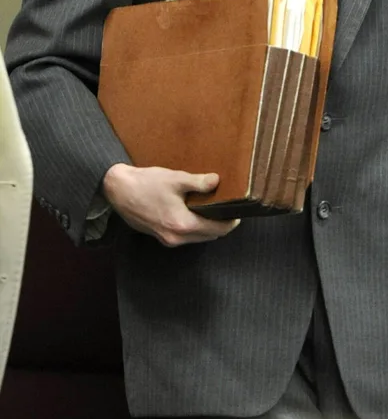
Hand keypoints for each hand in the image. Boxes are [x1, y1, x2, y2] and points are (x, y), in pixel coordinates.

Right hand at [102, 163, 239, 245]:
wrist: (118, 190)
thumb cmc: (146, 183)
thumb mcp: (175, 179)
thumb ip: (198, 182)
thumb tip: (217, 181)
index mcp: (183, 225)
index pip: (217, 230)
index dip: (230, 222)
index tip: (238, 213)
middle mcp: (176, 238)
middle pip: (208, 236)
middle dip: (220, 225)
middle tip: (227, 209)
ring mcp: (167, 239)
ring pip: (196, 238)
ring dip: (206, 227)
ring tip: (212, 208)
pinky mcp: (159, 236)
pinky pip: (184, 236)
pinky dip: (193, 227)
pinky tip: (193, 211)